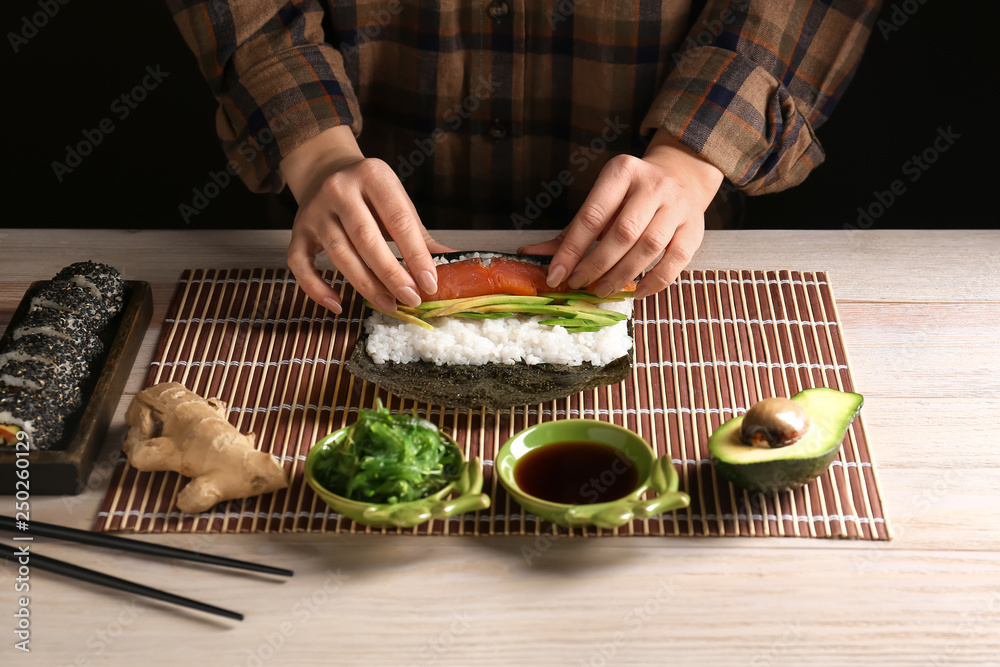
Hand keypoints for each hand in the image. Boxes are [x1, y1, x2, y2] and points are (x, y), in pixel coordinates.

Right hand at [281, 126, 451, 313]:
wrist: (325, 171)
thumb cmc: (371, 195)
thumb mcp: (398, 203)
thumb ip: (420, 235)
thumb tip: (454, 265)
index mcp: (373, 176)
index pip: (398, 220)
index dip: (415, 254)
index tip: (430, 283)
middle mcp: (339, 190)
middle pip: (366, 239)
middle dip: (391, 274)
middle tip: (411, 299)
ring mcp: (315, 211)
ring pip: (339, 254)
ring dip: (365, 285)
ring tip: (389, 304)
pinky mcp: (297, 230)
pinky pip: (300, 265)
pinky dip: (317, 289)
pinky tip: (338, 305)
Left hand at [519, 129, 723, 299]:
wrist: (681, 176)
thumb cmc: (630, 196)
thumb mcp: (600, 202)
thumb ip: (570, 231)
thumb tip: (529, 254)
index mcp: (622, 172)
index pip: (592, 216)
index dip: (572, 250)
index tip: (556, 275)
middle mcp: (653, 185)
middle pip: (622, 233)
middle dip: (596, 264)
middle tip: (579, 285)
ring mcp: (677, 206)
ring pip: (649, 247)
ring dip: (622, 275)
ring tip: (602, 290)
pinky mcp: (695, 228)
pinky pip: (676, 261)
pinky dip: (655, 282)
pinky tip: (636, 292)